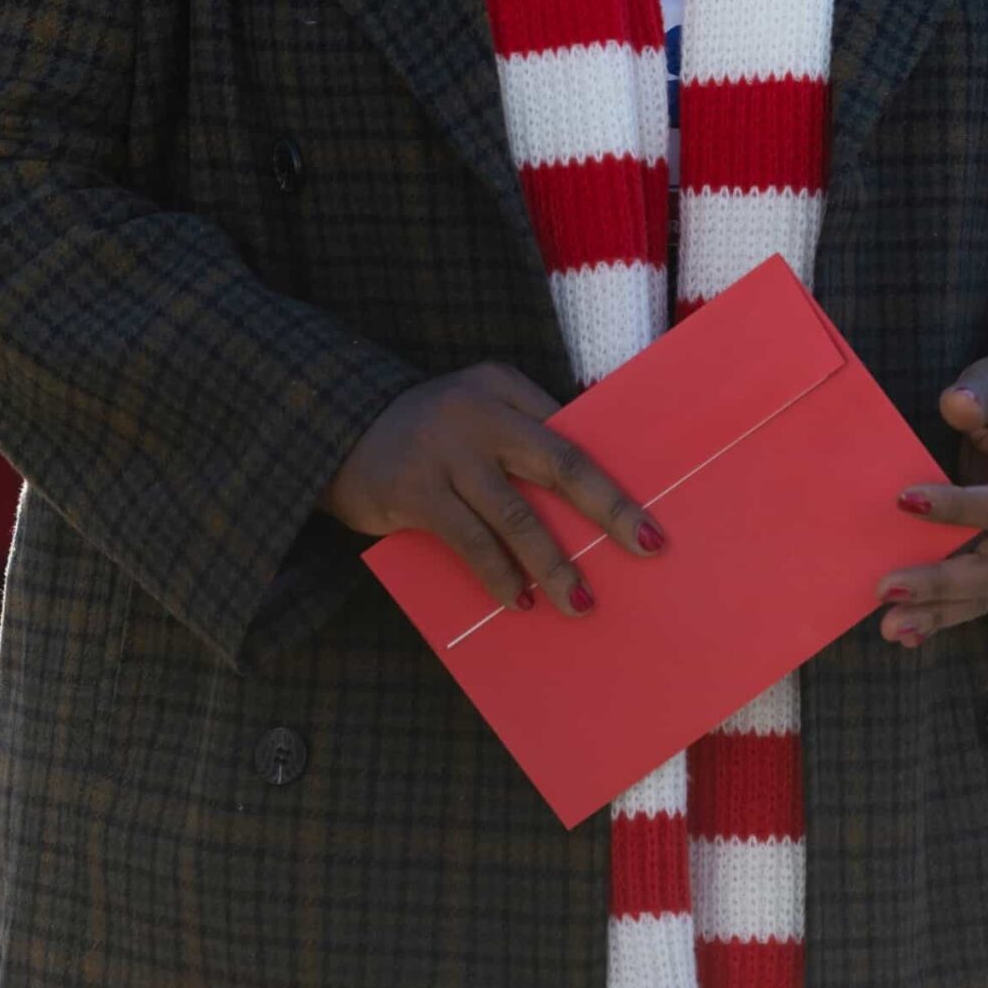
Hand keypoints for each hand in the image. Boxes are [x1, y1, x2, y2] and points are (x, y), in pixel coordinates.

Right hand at [326, 363, 664, 617]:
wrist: (335, 430)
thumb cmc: (425, 433)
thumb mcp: (473, 414)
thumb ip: (519, 439)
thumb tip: (585, 501)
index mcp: (503, 387)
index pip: (573, 430)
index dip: (614, 474)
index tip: (652, 511)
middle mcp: (481, 413)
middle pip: (562, 464)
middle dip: (609, 509)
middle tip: (647, 546)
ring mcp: (447, 451)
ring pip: (516, 515)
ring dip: (552, 562)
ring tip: (580, 601)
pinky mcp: (415, 490)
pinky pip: (470, 540)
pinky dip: (497, 574)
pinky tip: (516, 600)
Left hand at [875, 358, 987, 648]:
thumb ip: (985, 389)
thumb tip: (957, 405)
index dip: (959, 507)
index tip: (903, 497)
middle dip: (941, 581)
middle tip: (885, 586)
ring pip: (985, 594)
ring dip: (937, 613)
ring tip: (888, 628)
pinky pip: (976, 599)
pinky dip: (941, 618)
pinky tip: (903, 632)